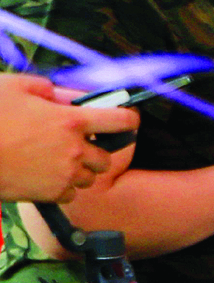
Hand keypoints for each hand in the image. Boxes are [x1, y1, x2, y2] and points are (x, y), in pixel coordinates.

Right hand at [0, 75, 136, 200]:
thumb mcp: (17, 87)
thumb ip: (50, 89)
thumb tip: (68, 96)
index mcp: (71, 121)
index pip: (121, 120)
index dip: (128, 118)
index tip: (126, 119)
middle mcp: (75, 150)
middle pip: (106, 156)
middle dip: (94, 149)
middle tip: (73, 143)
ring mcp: (65, 174)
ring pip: (89, 177)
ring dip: (78, 169)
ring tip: (52, 159)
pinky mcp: (52, 194)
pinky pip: (71, 194)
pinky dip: (62, 187)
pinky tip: (42, 175)